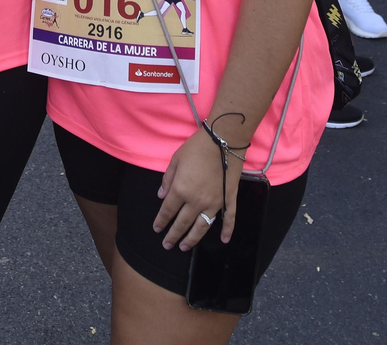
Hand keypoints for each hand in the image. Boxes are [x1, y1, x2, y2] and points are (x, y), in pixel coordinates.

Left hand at [154, 127, 242, 248]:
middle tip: (167, 245)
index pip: (167, 211)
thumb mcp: (175, 160)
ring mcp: (214, 202)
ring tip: (185, 247)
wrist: (223, 139)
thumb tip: (161, 196)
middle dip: (173, 235)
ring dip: (192, 239)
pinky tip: (224, 240)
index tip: (157, 229)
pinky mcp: (229, 199)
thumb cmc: (196, 147)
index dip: (161, 221)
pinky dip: (227, 231)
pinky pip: (229, 219)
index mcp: (180, 190)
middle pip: (182, 223)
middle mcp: (196, 201)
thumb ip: (167, 180)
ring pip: (202, 227)